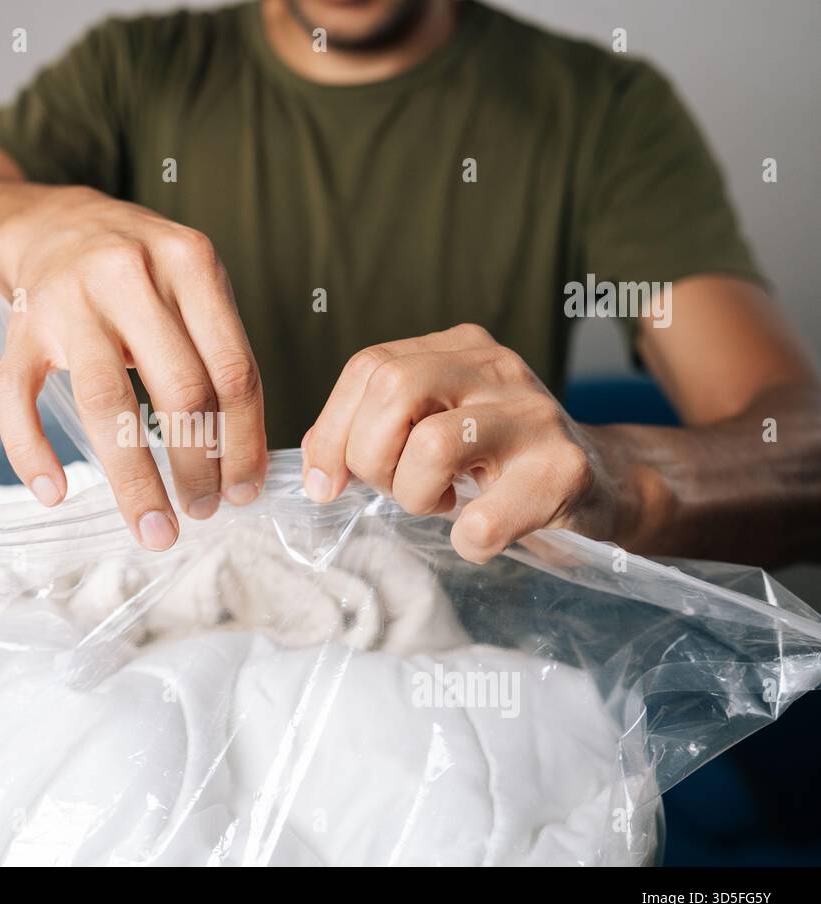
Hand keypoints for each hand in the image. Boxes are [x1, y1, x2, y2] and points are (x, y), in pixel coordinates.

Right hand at [0, 186, 267, 549]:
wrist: (55, 222)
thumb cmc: (141, 271)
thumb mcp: (194, 284)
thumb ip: (220, 352)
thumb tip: (245, 460)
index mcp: (189, 263)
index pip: (231, 370)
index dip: (243, 442)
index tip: (244, 491)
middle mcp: (128, 274)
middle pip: (178, 390)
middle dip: (197, 466)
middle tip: (202, 512)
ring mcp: (68, 300)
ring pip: (105, 402)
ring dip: (134, 478)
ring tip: (153, 527)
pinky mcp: (19, 325)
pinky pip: (17, 397)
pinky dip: (31, 450)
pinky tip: (55, 492)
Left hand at [301, 324, 637, 562]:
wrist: (602, 481)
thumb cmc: (500, 458)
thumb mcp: (437, 422)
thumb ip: (375, 426)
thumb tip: (316, 464)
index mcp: (458, 349)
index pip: (368, 366)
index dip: (331, 430)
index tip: (325, 483)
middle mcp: (497, 368)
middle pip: (393, 390)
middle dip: (370, 457)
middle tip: (393, 488)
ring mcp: (535, 415)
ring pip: (432, 444)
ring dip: (415, 496)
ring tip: (439, 503)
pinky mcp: (564, 471)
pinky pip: (483, 518)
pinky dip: (467, 540)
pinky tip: (478, 534)